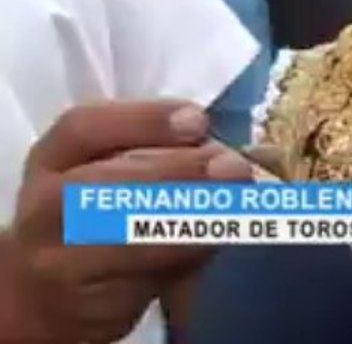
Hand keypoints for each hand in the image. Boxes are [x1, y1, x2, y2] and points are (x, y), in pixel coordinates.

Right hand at [0, 102, 252, 342]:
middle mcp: (43, 208)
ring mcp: (56, 262)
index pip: (82, 128)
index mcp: (54, 159)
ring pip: (122, 240)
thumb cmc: (102, 214)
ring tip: (234, 205)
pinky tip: (216, 241)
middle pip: (100, 186)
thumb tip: (222, 152)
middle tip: (232, 166)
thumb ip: (160, 154)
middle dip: (175, 173)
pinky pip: (141, 280)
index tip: (198, 120)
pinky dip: (185, 258)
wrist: (55, 292)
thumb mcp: (114, 173)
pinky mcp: (84, 306)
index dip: (143, 121)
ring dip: (188, 220)